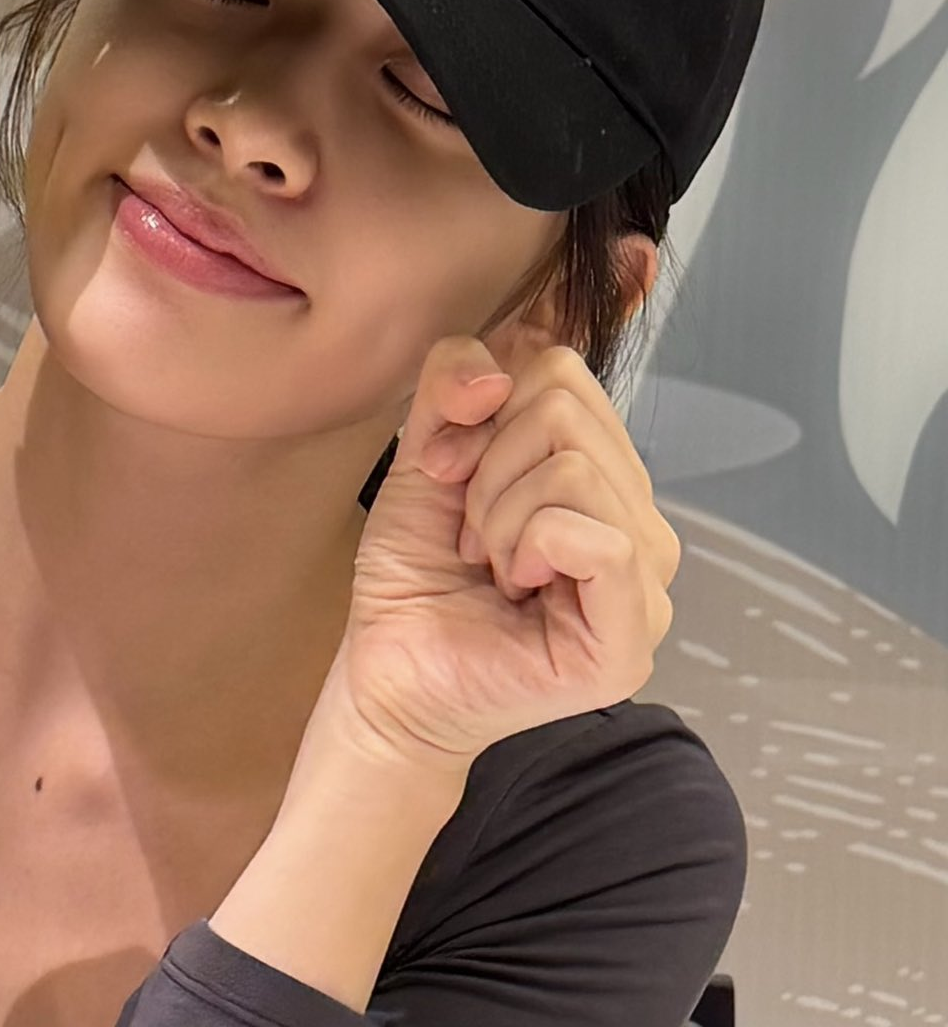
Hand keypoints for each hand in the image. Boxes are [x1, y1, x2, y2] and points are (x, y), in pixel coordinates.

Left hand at [336, 339, 679, 768]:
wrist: (387, 671)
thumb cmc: (414, 571)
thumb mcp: (422, 452)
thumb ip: (452, 383)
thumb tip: (500, 361)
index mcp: (600, 470)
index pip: (561, 368)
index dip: (484, 404)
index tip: (445, 464)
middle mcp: (637, 518)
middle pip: (566, 407)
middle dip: (487, 463)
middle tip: (469, 529)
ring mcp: (646, 578)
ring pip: (576, 465)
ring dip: (498, 512)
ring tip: (489, 562)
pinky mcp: (632, 634)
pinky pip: (598, 538)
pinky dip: (530, 545)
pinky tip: (515, 585)